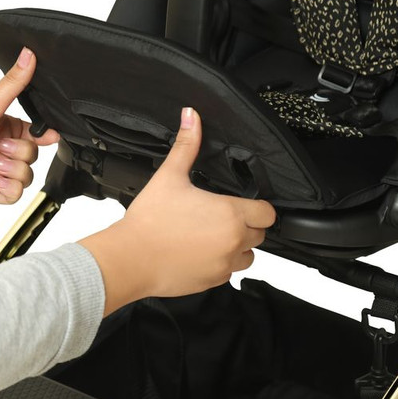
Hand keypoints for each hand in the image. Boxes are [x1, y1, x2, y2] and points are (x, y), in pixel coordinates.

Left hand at [0, 47, 58, 204]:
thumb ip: (13, 82)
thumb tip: (28, 54)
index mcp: (5, 128)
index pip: (36, 133)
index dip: (44, 136)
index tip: (49, 136)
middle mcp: (3, 149)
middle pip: (34, 155)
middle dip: (19, 152)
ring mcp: (0, 171)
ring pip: (28, 176)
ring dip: (12, 170)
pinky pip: (17, 195)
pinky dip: (8, 188)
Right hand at [79, 107, 276, 315]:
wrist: (130, 259)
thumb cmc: (149, 220)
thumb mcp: (169, 176)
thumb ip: (186, 145)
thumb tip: (191, 116)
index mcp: (230, 213)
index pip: (268, 212)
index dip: (257, 206)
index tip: (242, 203)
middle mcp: (233, 241)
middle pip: (260, 234)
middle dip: (245, 224)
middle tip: (219, 216)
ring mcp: (224, 264)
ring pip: (248, 256)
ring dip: (236, 246)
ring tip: (210, 235)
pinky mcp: (213, 282)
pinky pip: (228, 272)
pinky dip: (219, 263)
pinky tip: (197, 252)